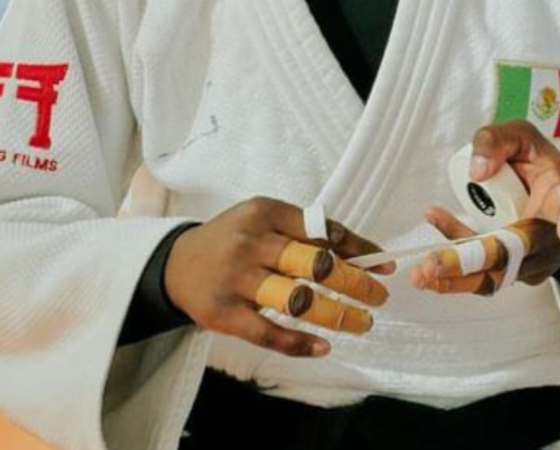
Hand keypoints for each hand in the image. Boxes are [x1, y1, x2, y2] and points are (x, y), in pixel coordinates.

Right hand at [164, 197, 389, 357]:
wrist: (176, 263)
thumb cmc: (233, 239)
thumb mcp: (263, 221)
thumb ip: (303, 232)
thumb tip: (360, 253)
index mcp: (265, 212)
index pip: (322, 230)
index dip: (358, 249)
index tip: (384, 265)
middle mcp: (251, 242)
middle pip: (315, 264)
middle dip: (355, 282)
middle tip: (379, 297)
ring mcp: (236, 278)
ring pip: (297, 300)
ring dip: (337, 314)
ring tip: (362, 323)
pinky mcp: (222, 313)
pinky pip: (267, 333)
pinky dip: (298, 343)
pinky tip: (323, 347)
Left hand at [410, 121, 559, 293]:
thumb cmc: (543, 169)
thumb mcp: (522, 138)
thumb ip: (497, 141)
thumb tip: (476, 171)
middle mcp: (551, 237)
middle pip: (516, 254)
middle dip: (473, 261)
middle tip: (435, 263)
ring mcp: (534, 261)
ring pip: (495, 275)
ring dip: (456, 276)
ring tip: (421, 273)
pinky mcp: (515, 272)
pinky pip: (483, 274)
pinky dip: (454, 270)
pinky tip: (426, 264)